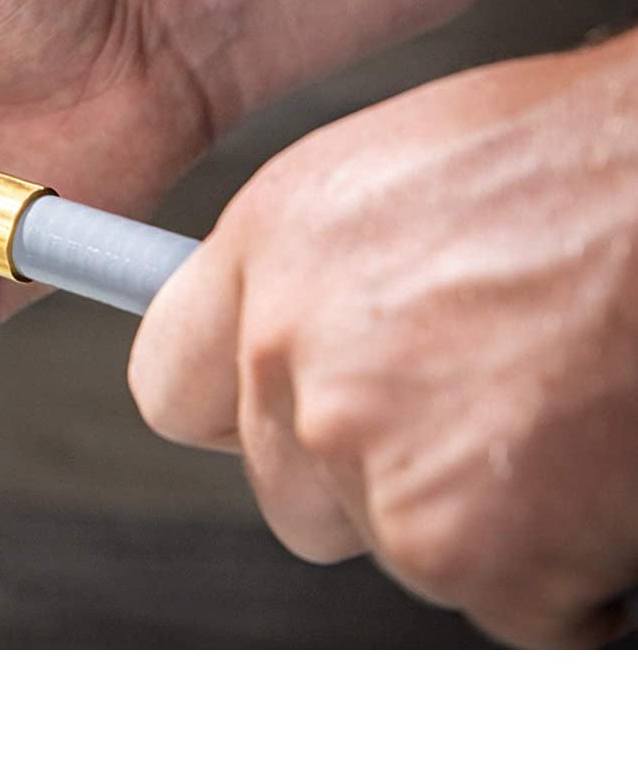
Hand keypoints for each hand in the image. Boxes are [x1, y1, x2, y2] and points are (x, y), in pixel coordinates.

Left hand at [130, 30, 637, 646]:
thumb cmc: (586, 164)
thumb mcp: (396, 174)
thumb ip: (319, 273)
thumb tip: (288, 344)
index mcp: (269, 247)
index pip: (172, 385)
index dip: (235, 412)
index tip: (278, 416)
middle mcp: (294, 351)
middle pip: (285, 488)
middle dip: (371, 475)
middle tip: (474, 412)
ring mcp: (369, 453)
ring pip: (393, 547)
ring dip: (472, 515)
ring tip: (556, 412)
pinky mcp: (465, 546)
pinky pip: (501, 603)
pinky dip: (563, 570)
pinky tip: (599, 471)